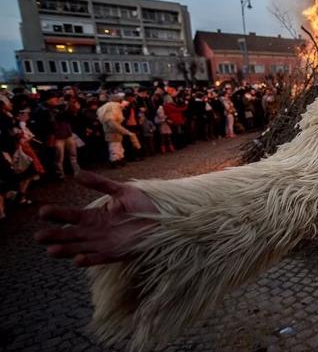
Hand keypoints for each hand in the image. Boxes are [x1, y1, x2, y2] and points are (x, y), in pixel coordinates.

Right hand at [35, 171, 157, 266]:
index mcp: (94, 217)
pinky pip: (99, 258)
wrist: (163, 218)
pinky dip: (88, 259)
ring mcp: (104, 244)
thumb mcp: (121, 190)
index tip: (43, 211)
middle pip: (70, 235)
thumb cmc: (142, 204)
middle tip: (39, 236)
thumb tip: (76, 174)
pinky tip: (77, 259)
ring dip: (66, 249)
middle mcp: (95, 232)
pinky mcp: (116, 253)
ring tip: (51, 250)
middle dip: (54, 236)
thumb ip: (99, 184)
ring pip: (79, 248)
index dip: (57, 215)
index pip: (71, 216)